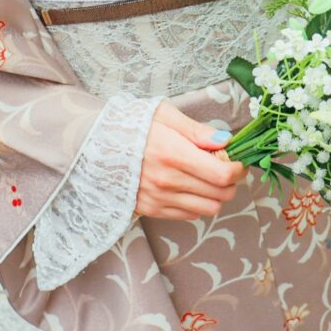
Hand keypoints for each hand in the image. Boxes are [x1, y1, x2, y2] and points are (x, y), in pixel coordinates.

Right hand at [135, 99, 247, 220]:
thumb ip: (196, 130)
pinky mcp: (151, 210)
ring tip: (208, 178)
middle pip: (220, 194)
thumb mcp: (163, 115)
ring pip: (208, 208)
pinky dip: (198, 203)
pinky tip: (191, 187)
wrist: (93, 146)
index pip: (222, 174)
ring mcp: (159, 198)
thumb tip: (225, 140)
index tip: (237, 161)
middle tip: (225, 167)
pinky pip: (189, 215)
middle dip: (230, 182)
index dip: (237, 169)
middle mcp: (167, 181)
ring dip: (216, 195)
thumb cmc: (131, 126)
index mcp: (173, 154)